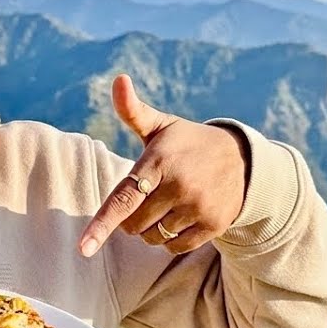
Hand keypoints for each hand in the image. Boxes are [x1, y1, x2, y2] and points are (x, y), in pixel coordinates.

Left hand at [79, 74, 248, 256]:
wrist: (243, 158)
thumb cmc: (187, 143)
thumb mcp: (161, 125)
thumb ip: (132, 110)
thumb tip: (119, 79)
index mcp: (158, 162)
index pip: (123, 199)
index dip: (101, 225)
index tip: (83, 248)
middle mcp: (179, 186)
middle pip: (133, 225)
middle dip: (131, 217)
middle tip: (148, 197)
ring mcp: (198, 206)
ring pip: (153, 238)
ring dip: (152, 229)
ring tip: (168, 205)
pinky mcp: (214, 224)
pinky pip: (175, 247)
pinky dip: (171, 239)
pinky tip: (182, 217)